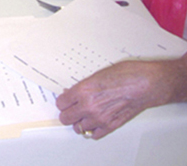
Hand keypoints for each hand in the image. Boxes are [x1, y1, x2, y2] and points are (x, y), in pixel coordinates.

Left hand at [56, 60, 171, 138]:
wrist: (146, 84)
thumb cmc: (126, 74)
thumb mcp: (98, 74)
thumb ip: (85, 85)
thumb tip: (75, 92)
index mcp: (84, 90)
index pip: (61, 103)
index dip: (63, 101)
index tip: (65, 99)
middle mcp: (89, 106)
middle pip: (66, 118)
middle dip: (67, 112)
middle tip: (70, 108)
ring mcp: (100, 118)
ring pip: (78, 128)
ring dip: (79, 121)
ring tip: (83, 115)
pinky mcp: (111, 126)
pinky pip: (94, 135)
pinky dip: (92, 129)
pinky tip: (94, 122)